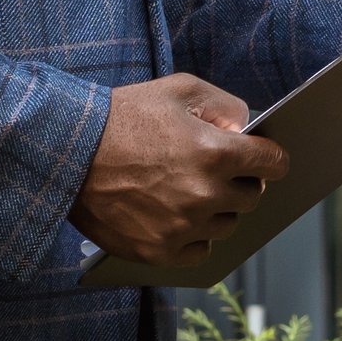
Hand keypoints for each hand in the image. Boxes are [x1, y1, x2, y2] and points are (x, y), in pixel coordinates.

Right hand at [68, 72, 283, 265]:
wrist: (68, 152)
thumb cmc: (125, 116)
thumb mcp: (180, 89)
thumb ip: (224, 104)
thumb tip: (248, 126)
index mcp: (217, 152)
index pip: (273, 163)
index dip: (270, 157)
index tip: (264, 158)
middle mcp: (205, 194)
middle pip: (251, 197)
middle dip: (241, 182)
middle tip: (218, 171)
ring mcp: (182, 227)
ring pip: (226, 226)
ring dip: (218, 210)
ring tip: (193, 192)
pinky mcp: (157, 251)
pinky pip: (200, 251)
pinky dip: (196, 237)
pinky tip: (181, 218)